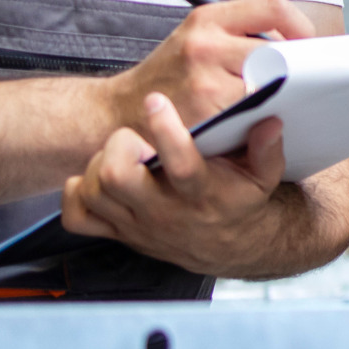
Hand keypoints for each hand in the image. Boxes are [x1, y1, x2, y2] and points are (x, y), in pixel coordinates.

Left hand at [62, 91, 287, 272]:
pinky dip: (78, 192)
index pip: (180, 166)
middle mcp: (164, 212)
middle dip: (118, 146)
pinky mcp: (118, 233)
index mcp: (201, 194)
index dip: (166, 131)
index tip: (157, 102)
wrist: (228, 246)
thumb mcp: (264, 176)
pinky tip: (97, 178)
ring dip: (99, 164)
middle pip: (116, 178)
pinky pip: (78, 217)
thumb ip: (267, 149)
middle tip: (133, 137)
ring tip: (121, 153)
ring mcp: (136, 225)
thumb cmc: (240, 202)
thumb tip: (270, 122)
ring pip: (94, 191)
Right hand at [109, 0, 315, 130]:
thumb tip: (297, 48)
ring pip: (266, 87)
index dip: (301, 27)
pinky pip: (250, 117)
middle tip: (306, 83)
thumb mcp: (197, 41)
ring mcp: (204, 81)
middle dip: (294, 70)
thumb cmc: (169, 79)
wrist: (117, 113)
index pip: (274, 8)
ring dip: (278, 98)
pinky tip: (258, 124)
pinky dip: (260, 121)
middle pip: (276, 52)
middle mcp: (205, 44)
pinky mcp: (203, 115)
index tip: (310, 46)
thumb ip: (239, 37)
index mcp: (208, 18)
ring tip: (280, 104)